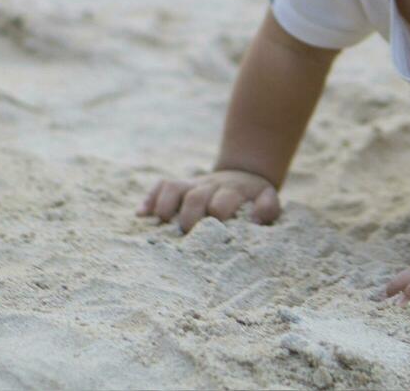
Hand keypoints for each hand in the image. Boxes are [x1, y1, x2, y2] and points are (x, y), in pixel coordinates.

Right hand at [136, 169, 280, 233]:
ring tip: (162, 223)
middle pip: (195, 196)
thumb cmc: (254, 198)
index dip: (218, 216)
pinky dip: (150, 199)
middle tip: (188, 235)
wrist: (244, 174)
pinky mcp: (181, 185)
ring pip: (175, 187)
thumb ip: (268, 208)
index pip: (222, 202)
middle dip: (190, 216)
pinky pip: (162, 185)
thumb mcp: (267, 200)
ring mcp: (194, 184)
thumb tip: (256, 220)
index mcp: (234, 192)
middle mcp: (211, 186)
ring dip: (166, 206)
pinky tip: (142, 215)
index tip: (217, 234)